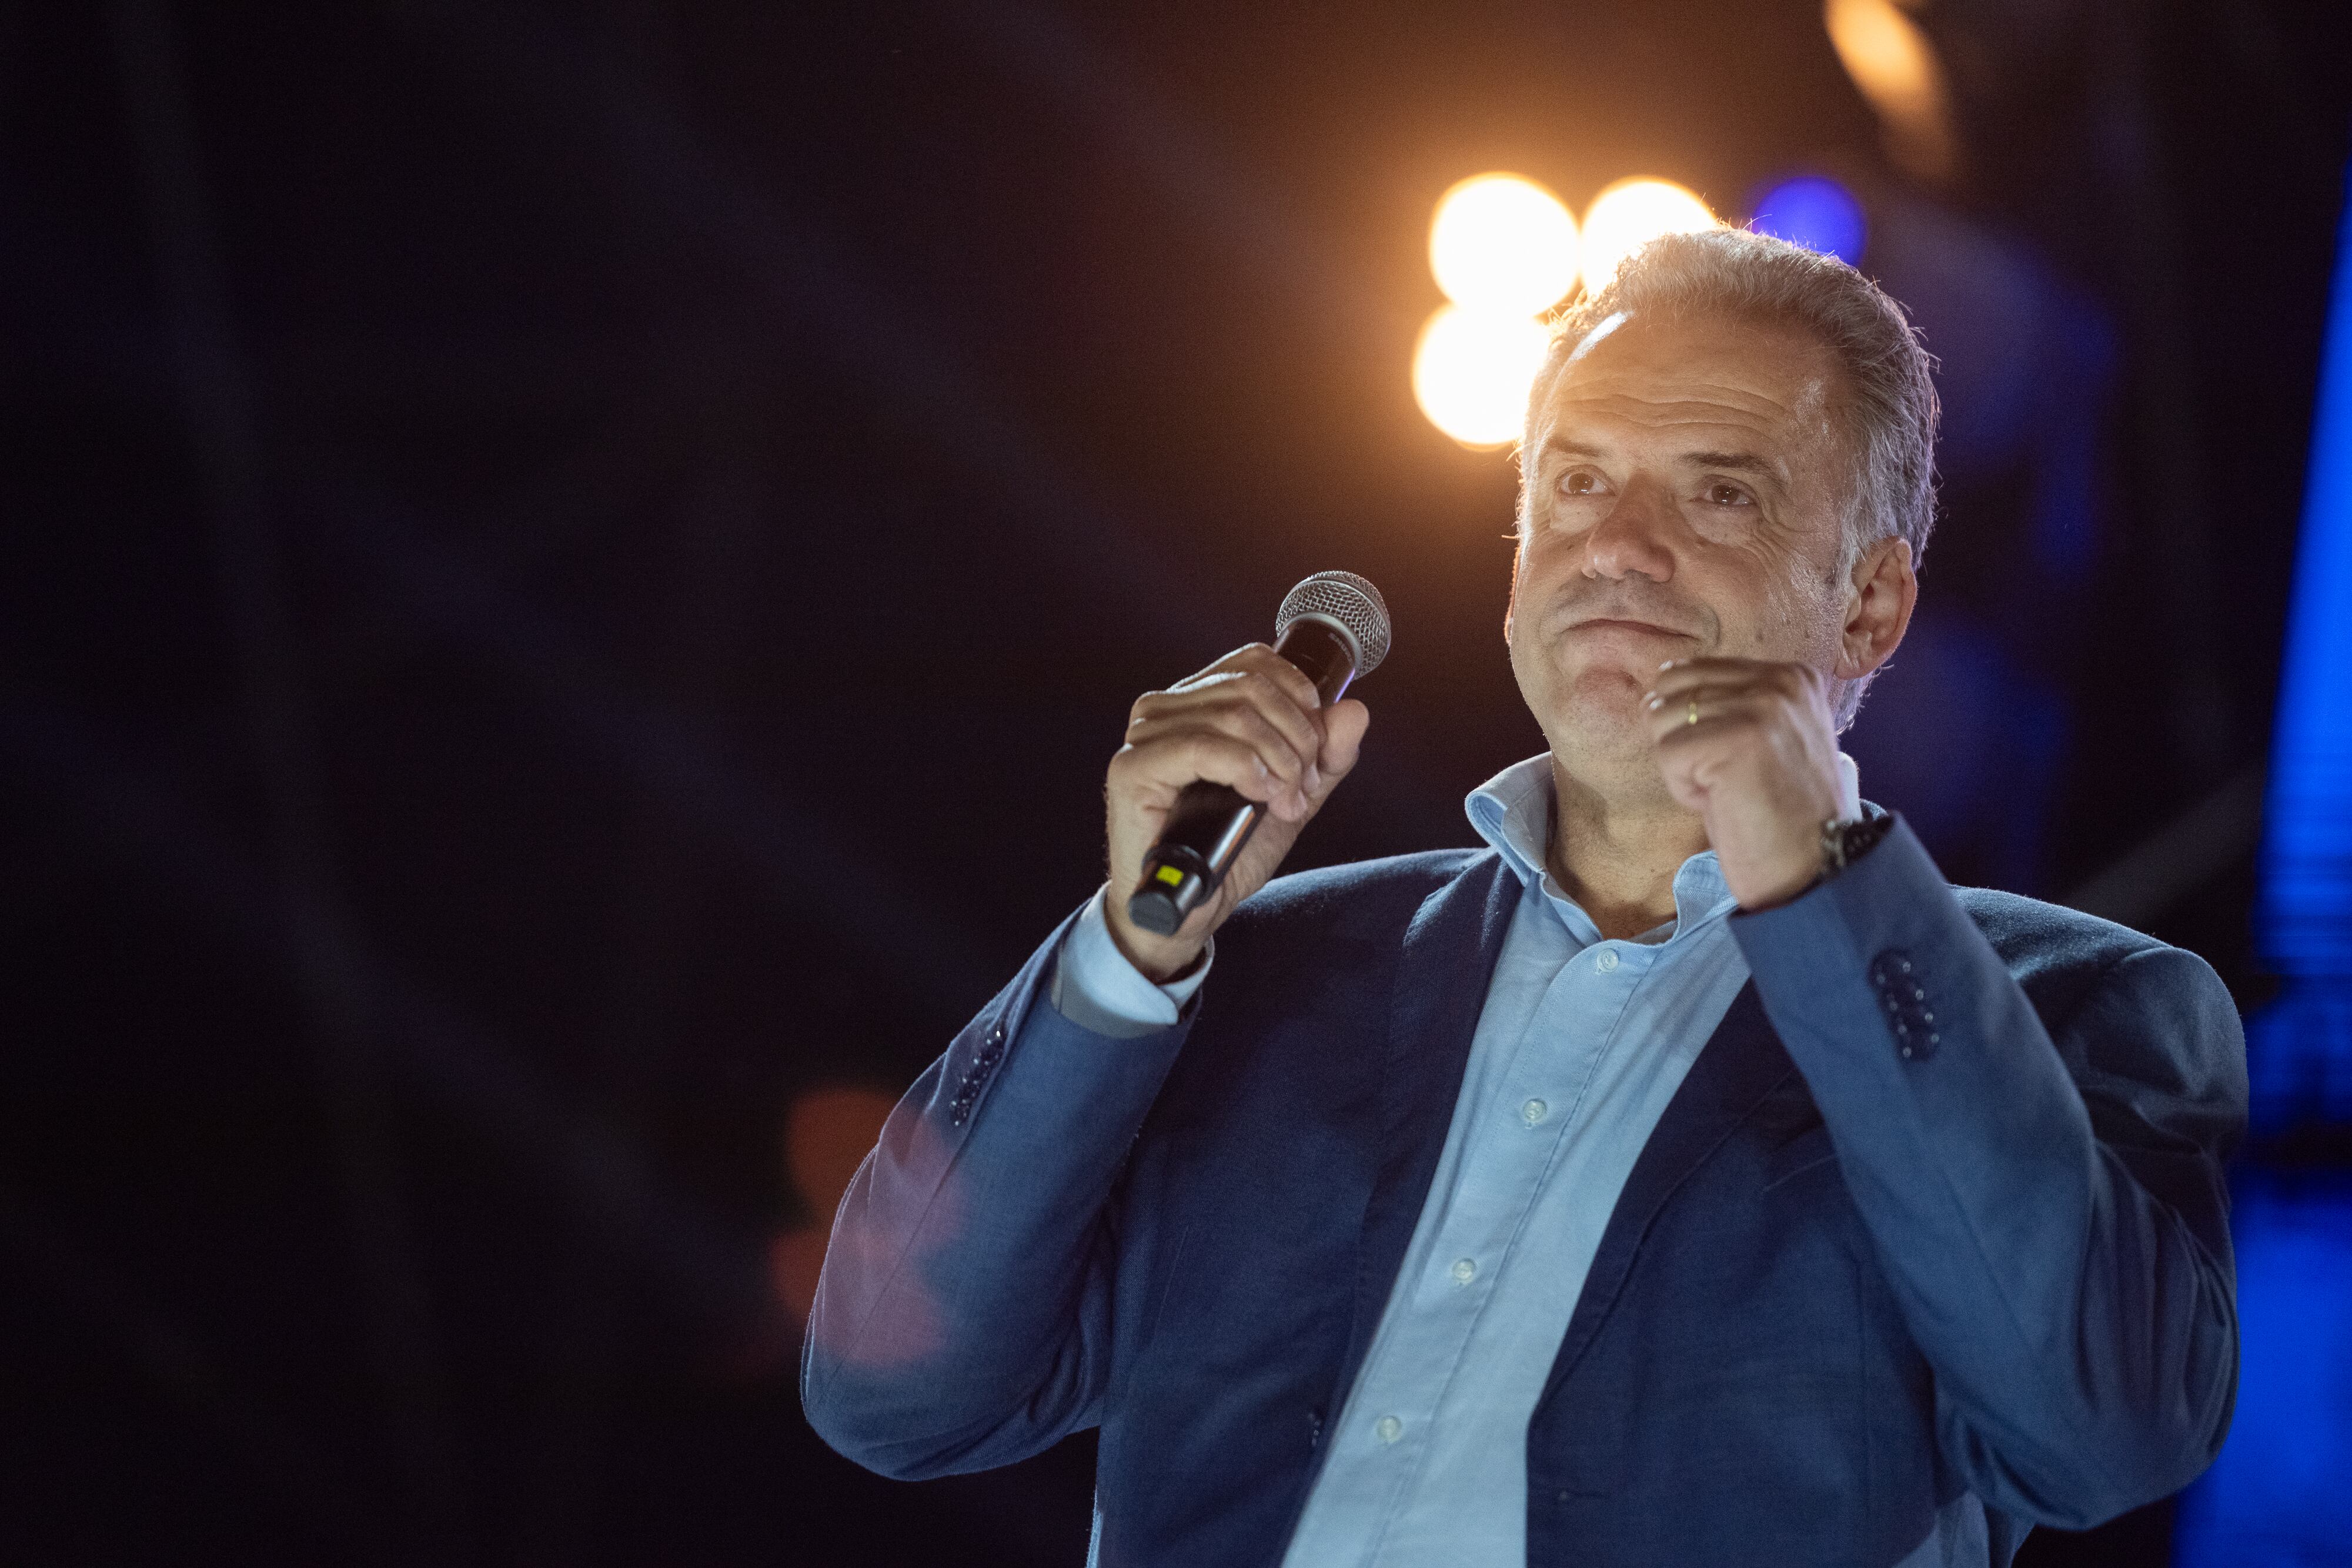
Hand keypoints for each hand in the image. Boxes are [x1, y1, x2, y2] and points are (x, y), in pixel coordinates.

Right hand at [1103, 644, 1370, 979]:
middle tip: (1301, 787)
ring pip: (1234, 714)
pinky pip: (1202, 747)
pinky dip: (1245, 769)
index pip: (1254, 662)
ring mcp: (1144, 737)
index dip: (1299, 698)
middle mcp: (1163, 710)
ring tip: (1284, 802)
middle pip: (1250, 687)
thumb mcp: (1291, 798)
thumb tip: (1353, 711)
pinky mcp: (1132, 770)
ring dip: (1277, 761)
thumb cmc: (1226, 854)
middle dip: (1295, 738)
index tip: (1315, 750)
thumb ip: (1325, 757)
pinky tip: (1258, 796)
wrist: (1189, 911)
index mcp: (1194, 704)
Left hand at [1644, 658, 1842, 910]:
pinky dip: (1684, 789)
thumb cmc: (1780, 816)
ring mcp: (1762, 707)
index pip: (1694, 671)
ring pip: (1664, 721)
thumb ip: (1728, 705)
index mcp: (1791, 676)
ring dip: (1684, 768)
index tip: (1736, 763)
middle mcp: (1780, 682)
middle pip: (1673, 692)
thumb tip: (1656, 693)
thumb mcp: (1764, 740)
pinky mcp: (1738, 738)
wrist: (1817, 868)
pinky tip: (1723, 804)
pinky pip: (1668, 754)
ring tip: (1729, 792)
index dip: (1694, 725)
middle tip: (1728, 780)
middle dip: (1682, 741)